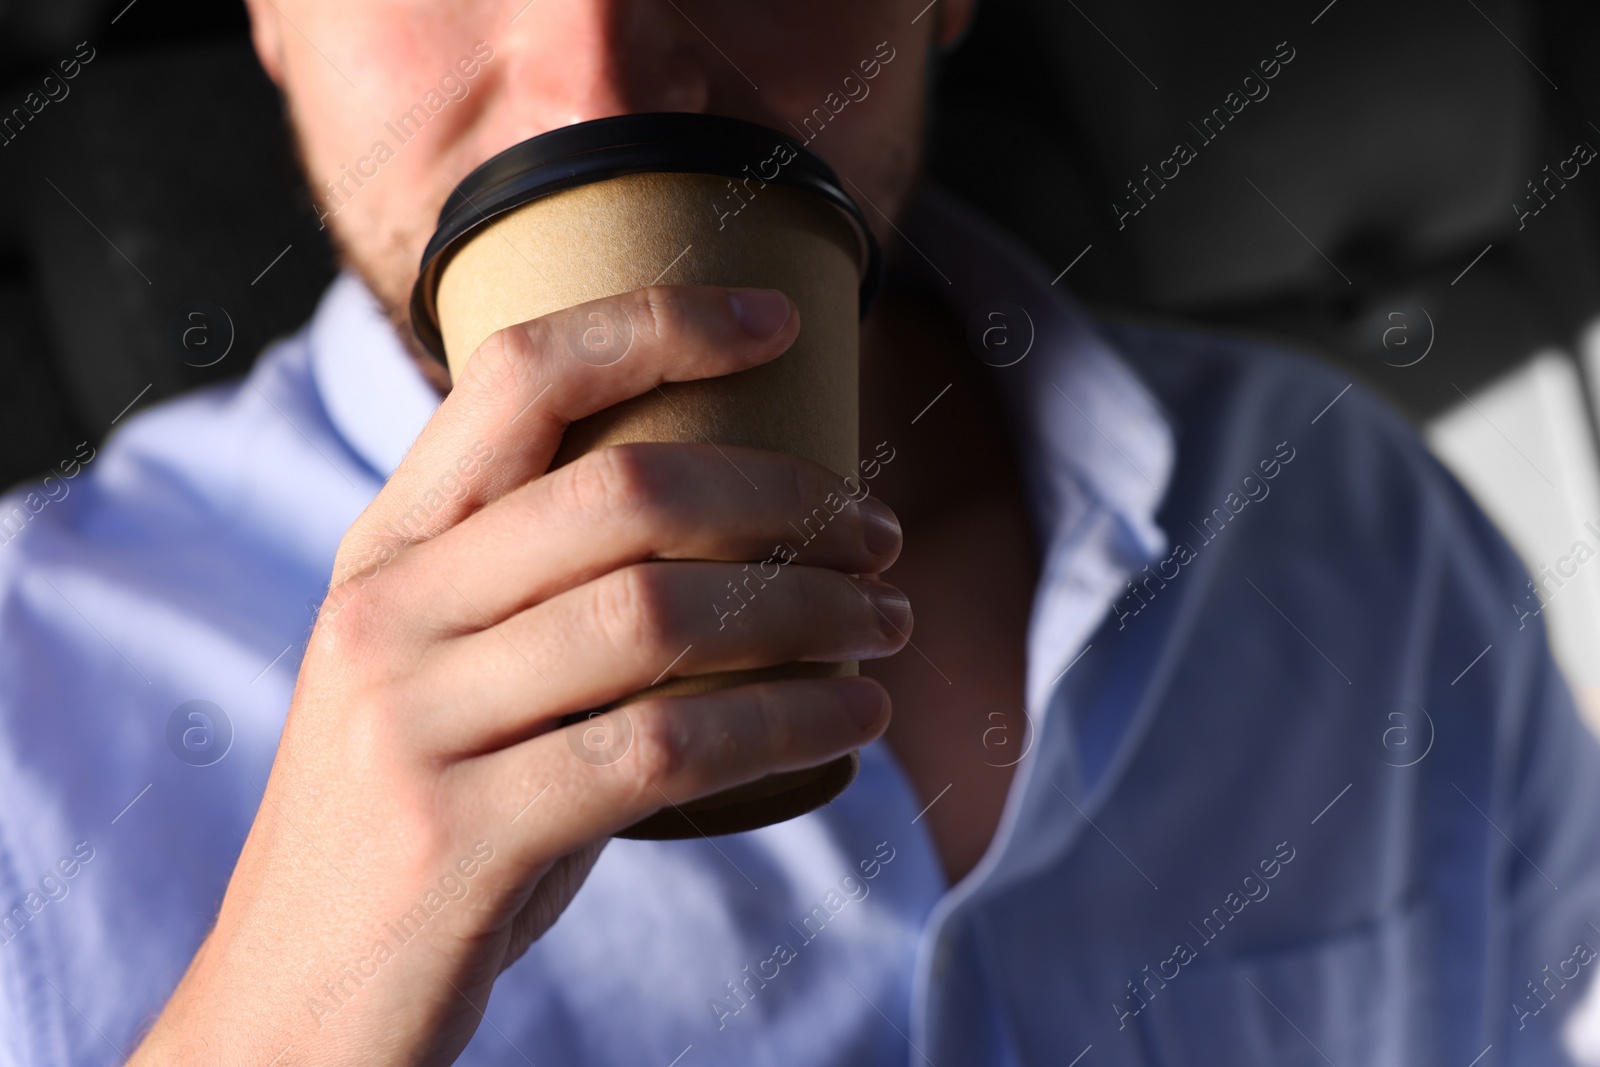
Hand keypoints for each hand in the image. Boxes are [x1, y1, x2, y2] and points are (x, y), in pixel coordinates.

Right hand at [130, 285, 907, 1064]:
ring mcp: (414, 722)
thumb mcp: (441, 677)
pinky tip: (853, 719)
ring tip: (887, 626)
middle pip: (624, 489)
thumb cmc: (413, 820)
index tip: (781, 323)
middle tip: (878, 534)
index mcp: (386, 550)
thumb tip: (735, 531)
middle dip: (786, 497)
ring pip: (664, 616)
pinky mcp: (462, 834)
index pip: (517, 373)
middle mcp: (389, 612)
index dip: (657, 323)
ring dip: (813, 612)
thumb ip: (540, 597)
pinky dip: (789, 721)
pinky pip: (668, 747)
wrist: (293, 1000)